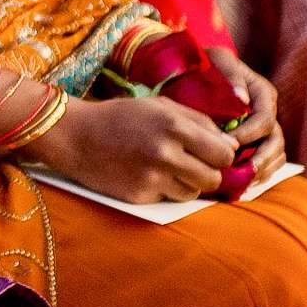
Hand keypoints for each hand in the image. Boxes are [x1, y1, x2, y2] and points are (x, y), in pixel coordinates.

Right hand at [24, 95, 237, 203]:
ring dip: (187, 183)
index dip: (222, 154)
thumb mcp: (160, 106)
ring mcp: (152, 178)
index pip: (223, 154)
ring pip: (193, 193)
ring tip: (167, 168)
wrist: (75, 136)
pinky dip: (164, 190)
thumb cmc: (121, 116)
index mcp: (174, 126)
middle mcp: (166, 154)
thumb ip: (199, 122)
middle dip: (207, 172)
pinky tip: (147, 174)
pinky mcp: (140, 197)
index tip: (212, 152)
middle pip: (213, 178)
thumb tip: (231, 145)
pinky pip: (169, 199)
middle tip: (192, 163)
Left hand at [207, 46, 286, 183]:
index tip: (228, 143)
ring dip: (263, 170)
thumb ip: (231, 75)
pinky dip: (260, 173)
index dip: (249, 135)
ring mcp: (263, 128)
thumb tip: (242, 100)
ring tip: (245, 182)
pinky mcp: (256, 141)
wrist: (197, 70)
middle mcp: (267, 112)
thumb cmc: (207, 64)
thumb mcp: (218, 60)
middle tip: (244, 173)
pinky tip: (244, 182)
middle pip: (276, 141)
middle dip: (262, 159)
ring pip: (276, 154)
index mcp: (262, 93)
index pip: (264, 119)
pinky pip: (268, 161)